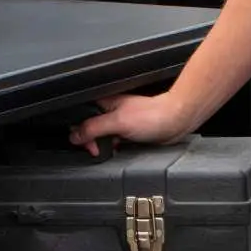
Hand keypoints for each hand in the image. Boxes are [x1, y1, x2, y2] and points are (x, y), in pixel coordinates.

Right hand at [68, 91, 195, 156]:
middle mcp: (110, 109)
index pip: (80, 114)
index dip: (78, 130)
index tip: (85, 142)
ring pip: (101, 134)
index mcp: (104, 101)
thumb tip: (75, 135)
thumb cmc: (153, 115)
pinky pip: (113, 140)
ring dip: (101, 144)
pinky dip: (112, 146)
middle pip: (88, 126)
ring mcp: (119, 120)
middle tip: (96, 149)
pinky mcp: (128, 131)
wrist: (175, 121)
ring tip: (107, 149)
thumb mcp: (117, 122)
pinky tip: (116, 149)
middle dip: (89, 140)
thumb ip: (93, 128)